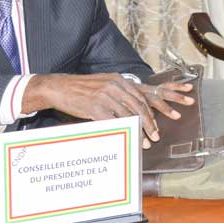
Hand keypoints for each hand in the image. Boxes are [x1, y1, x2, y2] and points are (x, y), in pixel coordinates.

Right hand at [21, 74, 193, 147]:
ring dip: (140, 131)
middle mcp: (115, 86)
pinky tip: (128, 139)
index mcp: (120, 80)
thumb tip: (132, 109)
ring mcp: (105, 96)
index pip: (143, 96)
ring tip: (146, 142)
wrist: (59, 87)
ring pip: (129, 116)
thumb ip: (119, 94)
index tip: (164, 122)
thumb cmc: (81, 89)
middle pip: (140, 107)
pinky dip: (123, 132)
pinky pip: (113, 122)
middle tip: (157, 136)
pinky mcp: (95, 107)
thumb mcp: (103, 85)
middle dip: (151, 123)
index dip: (155, 110)